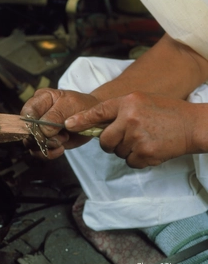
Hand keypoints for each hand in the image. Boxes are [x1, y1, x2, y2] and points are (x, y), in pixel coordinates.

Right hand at [20, 88, 99, 158]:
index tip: (47, 130)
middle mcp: (36, 114)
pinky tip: (61, 149)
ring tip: (63, 141)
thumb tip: (43, 131)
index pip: (27, 112)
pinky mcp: (45, 141)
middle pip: (27, 130)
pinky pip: (40, 152)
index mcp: (40, 99)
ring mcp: (40, 129)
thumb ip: (55, 116)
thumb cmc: (83, 106)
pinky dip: (49, 153)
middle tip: (61, 137)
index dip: (33, 124)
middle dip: (43, 138)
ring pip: (31, 143)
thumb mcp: (71, 106)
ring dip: (47, 146)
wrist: (94, 118)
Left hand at [65, 92, 197, 167]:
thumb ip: (120, 110)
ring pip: (117, 152)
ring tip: (145, 139)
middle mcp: (130, 118)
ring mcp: (137, 137)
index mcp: (128, 102)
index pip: (99, 111)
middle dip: (110, 143)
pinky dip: (138, 159)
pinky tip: (150, 148)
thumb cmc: (167, 112)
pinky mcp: (145, 153)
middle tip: (125, 138)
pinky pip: (130, 162)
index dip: (81, 119)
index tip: (68, 124)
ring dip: (127, 150)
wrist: (194, 125)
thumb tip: (98, 126)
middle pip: (104, 140)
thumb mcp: (142, 101)